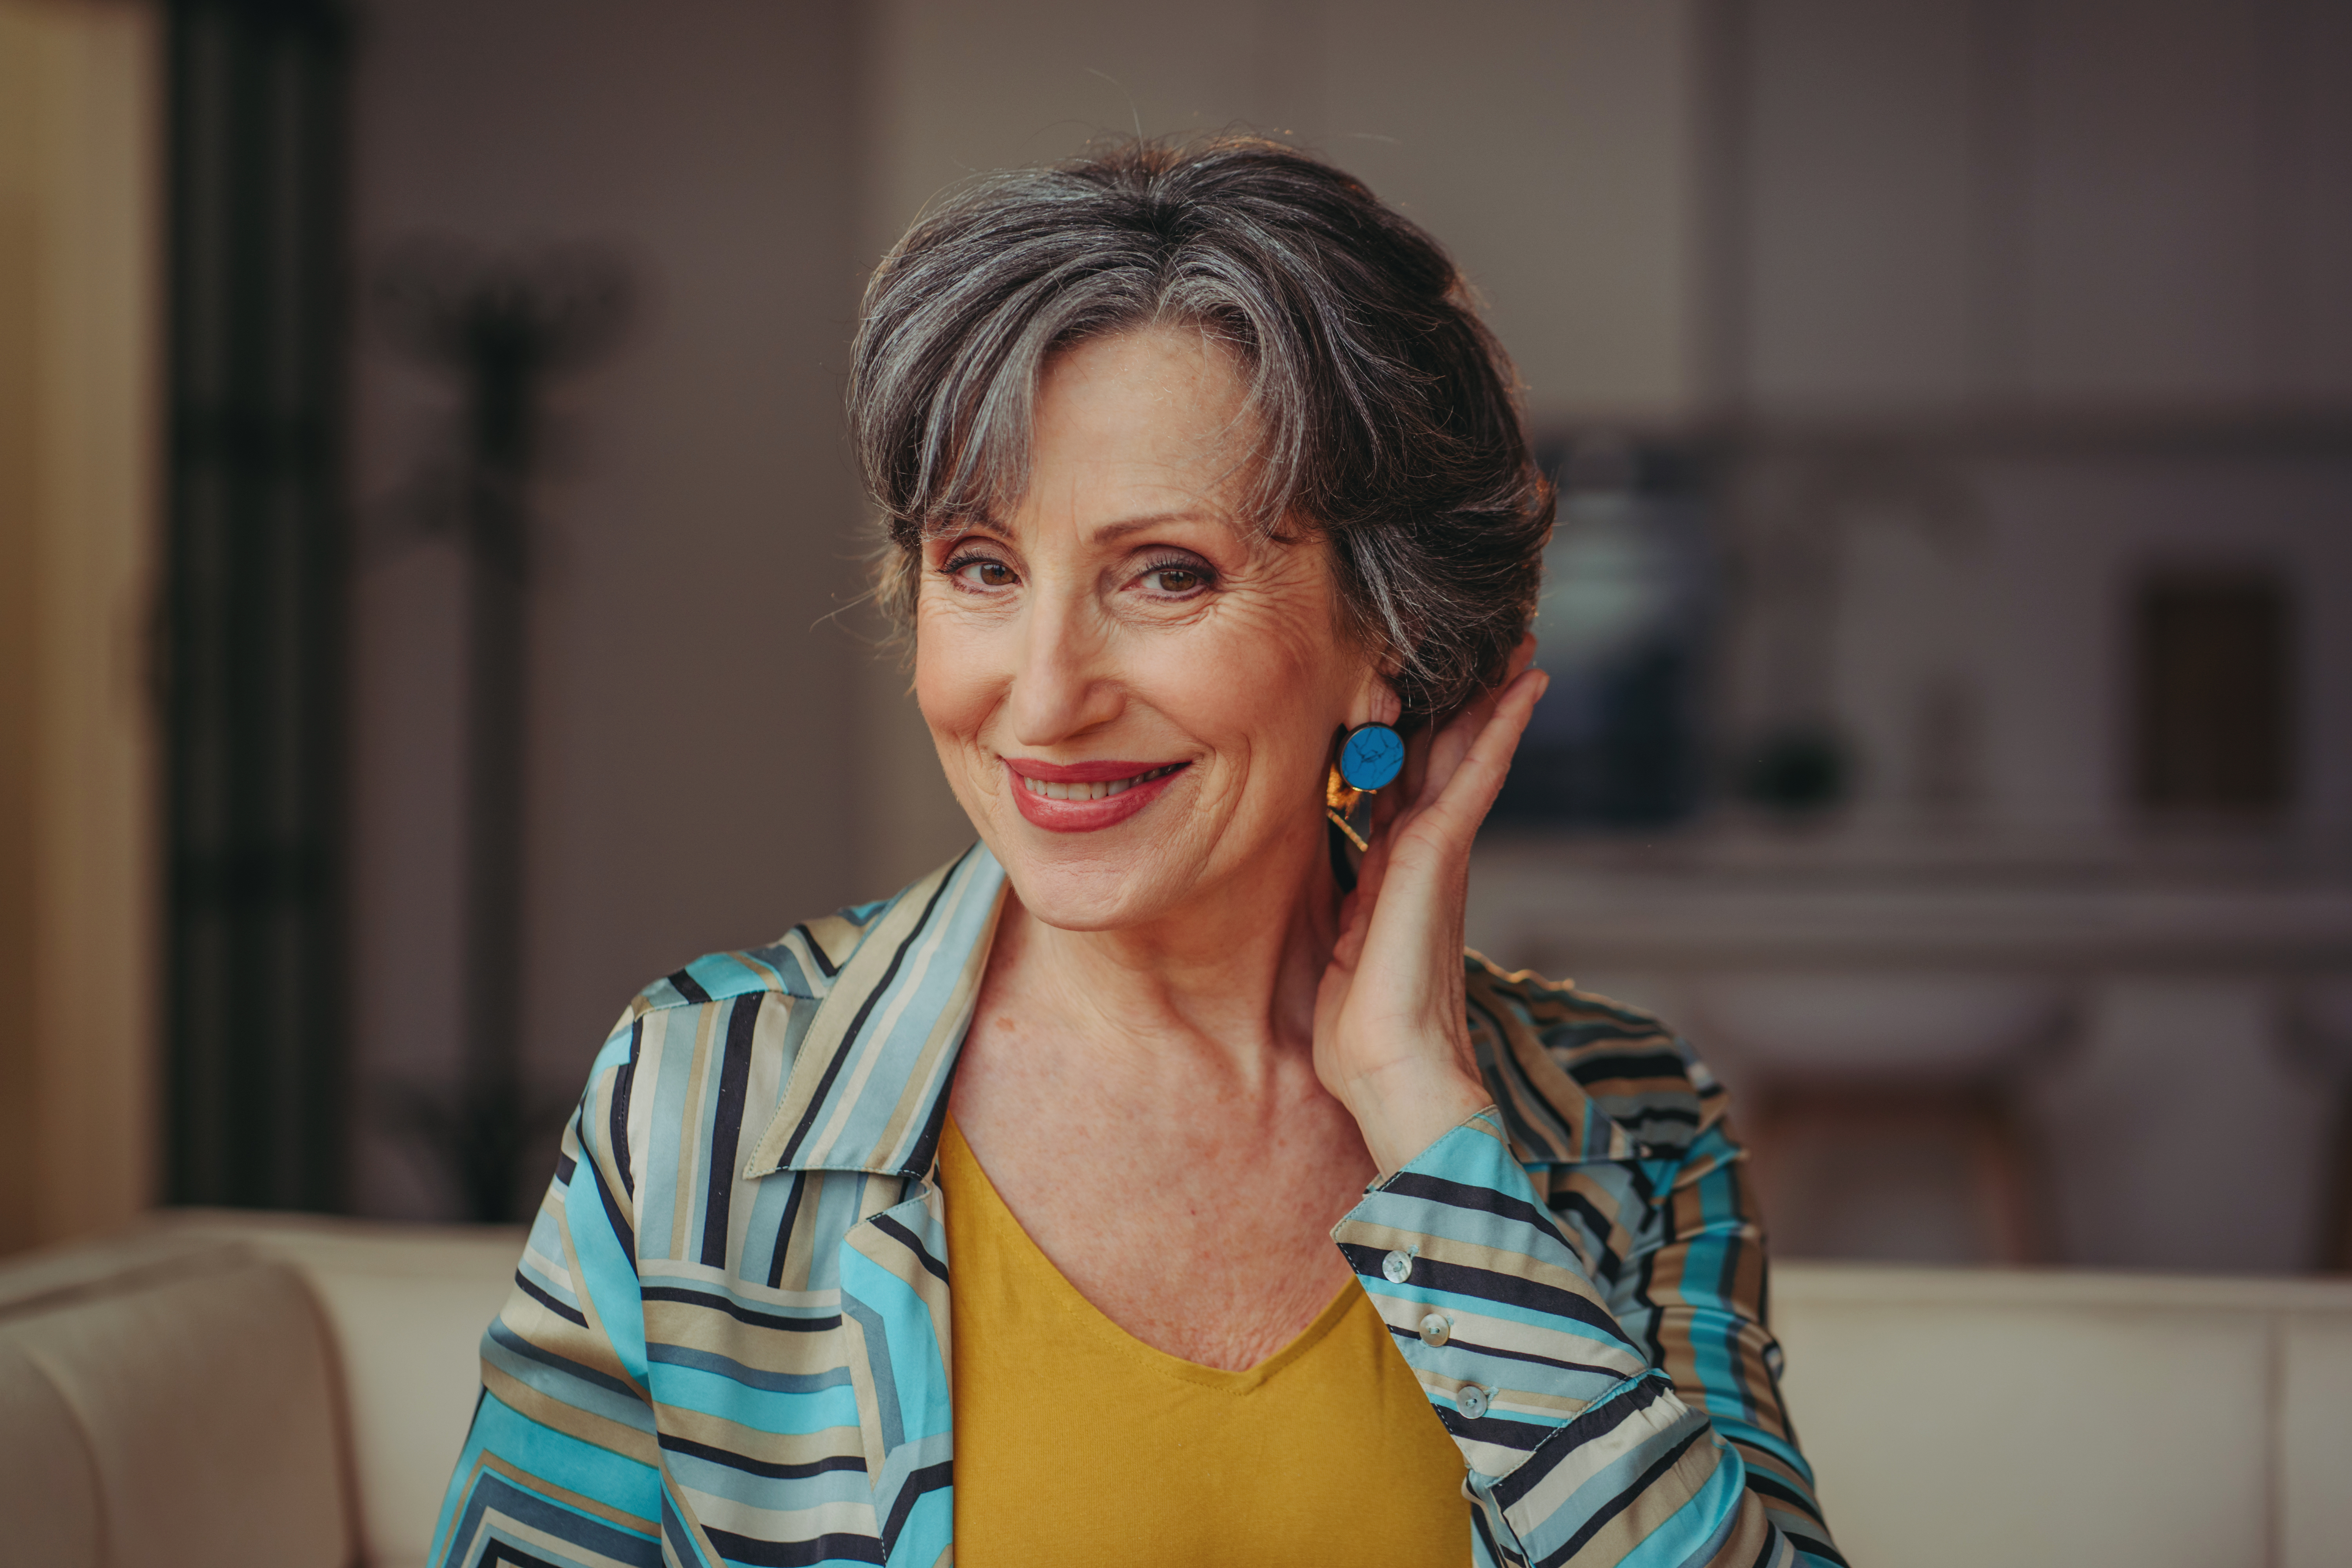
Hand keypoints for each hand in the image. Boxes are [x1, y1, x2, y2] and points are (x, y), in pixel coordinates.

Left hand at [1314, 639, 1547, 1174]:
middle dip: (1467, 707)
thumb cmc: (1366, 1037)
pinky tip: (1519, 693)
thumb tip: (1347, 876)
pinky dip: (1495, 733)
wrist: (1396, 1082)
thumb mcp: (1346, 950)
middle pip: (1446, 762)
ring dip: (1489, 703)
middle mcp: (1424, 858)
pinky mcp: (1439, 861)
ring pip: (1464, 759)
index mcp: (1397, 876)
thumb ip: (1354, 904)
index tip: (1430, 692)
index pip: (1411, 789)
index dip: (1421, 738)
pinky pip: (1471, 779)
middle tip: (1497, 651)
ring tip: (1518, 653)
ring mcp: (1438, 858)